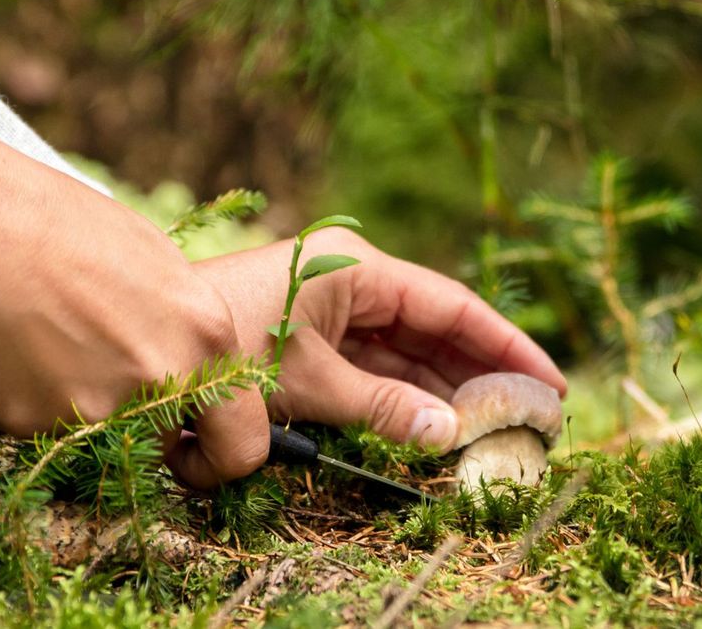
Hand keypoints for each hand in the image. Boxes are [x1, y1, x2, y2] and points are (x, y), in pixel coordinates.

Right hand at [0, 103, 268, 487]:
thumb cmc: (56, 220)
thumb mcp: (151, 263)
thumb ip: (178, 327)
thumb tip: (185, 368)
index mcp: (205, 335)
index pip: (244, 443)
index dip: (217, 454)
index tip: (190, 447)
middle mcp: (161, 380)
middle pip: (165, 442)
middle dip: (140, 426)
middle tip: (95, 373)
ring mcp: (96, 408)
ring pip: (96, 437)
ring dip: (73, 405)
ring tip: (39, 338)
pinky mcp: (33, 424)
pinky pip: (38, 428)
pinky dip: (22, 398)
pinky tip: (4, 345)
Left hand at [192, 229, 566, 450]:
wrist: (153, 340)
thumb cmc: (227, 344)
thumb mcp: (311, 380)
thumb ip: (383, 408)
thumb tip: (451, 432)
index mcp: (357, 268)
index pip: (450, 305)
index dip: (503, 345)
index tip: (548, 381)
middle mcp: (350, 282)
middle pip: (432, 331)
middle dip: (476, 374)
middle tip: (526, 417)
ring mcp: (330, 310)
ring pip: (402, 354)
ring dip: (439, 391)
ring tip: (489, 430)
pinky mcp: (310, 338)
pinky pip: (369, 369)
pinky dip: (397, 397)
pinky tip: (432, 427)